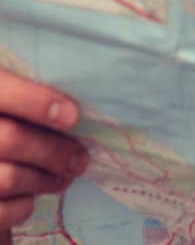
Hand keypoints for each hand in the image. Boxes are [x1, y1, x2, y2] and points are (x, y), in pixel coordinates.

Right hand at [0, 69, 88, 240]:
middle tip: (79, 159)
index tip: (72, 116)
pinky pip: (2, 211)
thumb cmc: (6, 126)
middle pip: (10, 140)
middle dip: (53, 152)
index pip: (0, 89)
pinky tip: (30, 197)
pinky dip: (23, 206)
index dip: (35, 101)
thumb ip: (31, 102)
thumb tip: (73, 111)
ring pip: (8, 178)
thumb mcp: (12, 108)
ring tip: (64, 176)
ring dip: (45, 180)